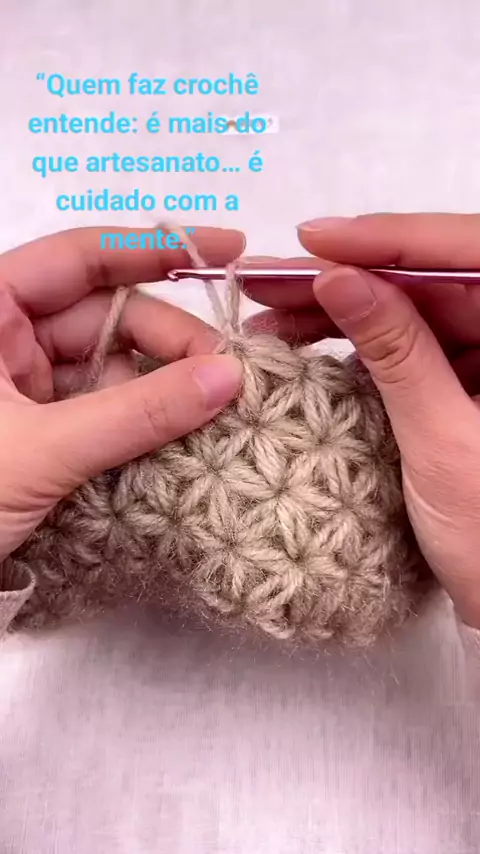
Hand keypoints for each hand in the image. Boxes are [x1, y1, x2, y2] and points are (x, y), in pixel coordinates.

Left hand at [0, 225, 244, 559]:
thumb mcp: (41, 450)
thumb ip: (135, 413)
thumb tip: (229, 376)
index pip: (81, 257)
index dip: (156, 249)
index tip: (230, 249)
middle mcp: (7, 336)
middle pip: (109, 317)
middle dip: (172, 341)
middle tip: (231, 377)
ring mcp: (23, 386)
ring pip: (112, 367)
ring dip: (164, 388)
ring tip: (219, 412)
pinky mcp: (39, 429)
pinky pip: (104, 410)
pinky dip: (142, 422)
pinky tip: (185, 434)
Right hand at [245, 213, 479, 628]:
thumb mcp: (443, 444)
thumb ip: (397, 354)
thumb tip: (338, 277)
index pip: (472, 256)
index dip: (393, 241)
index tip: (316, 240)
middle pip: (435, 282)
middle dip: (350, 277)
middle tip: (268, 282)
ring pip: (417, 312)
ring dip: (345, 311)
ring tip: (270, 318)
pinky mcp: (470, 384)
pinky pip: (415, 348)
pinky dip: (361, 346)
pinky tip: (308, 345)